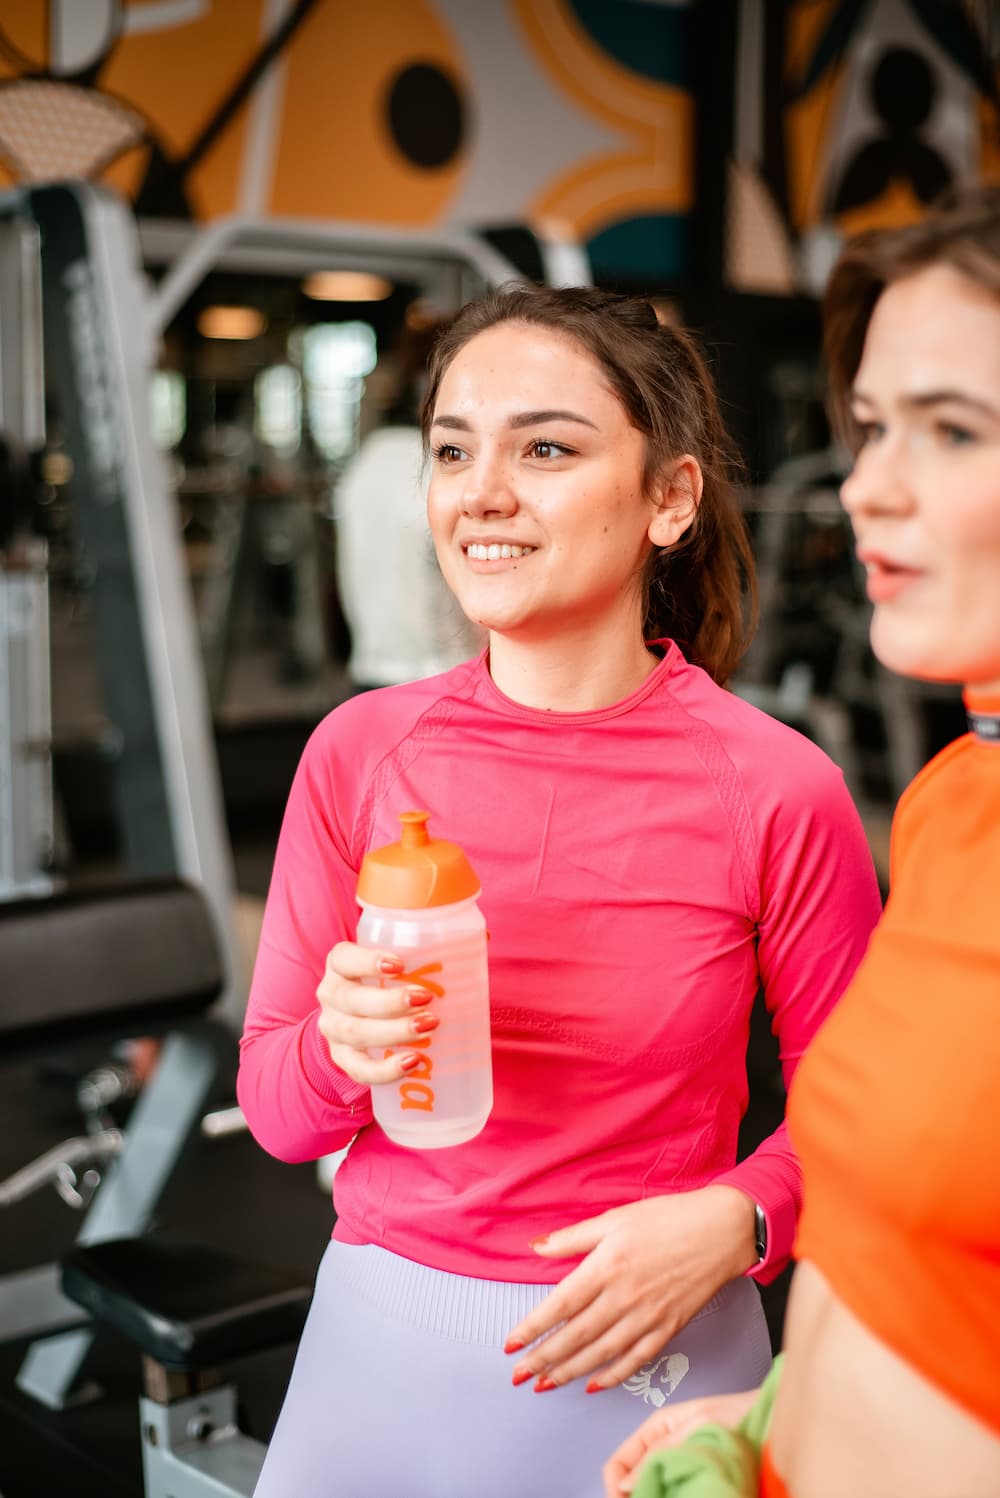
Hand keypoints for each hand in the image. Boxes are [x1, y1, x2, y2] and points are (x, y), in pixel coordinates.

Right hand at [316, 942, 437, 1086]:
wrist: (365, 1012)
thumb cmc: (391, 977)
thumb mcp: (399, 956)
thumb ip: (428, 946)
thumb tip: (484, 937)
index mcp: (340, 964)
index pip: (344, 959)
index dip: (367, 962)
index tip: (400, 965)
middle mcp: (331, 995)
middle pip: (351, 999)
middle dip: (390, 1002)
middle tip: (426, 998)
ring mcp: (334, 1029)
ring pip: (356, 1033)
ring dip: (394, 1032)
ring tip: (429, 1026)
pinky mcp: (343, 1058)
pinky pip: (359, 1069)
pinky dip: (385, 1070)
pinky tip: (412, 1061)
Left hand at [505, 1187, 756, 1391]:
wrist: (721, 1230)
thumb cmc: (666, 1218)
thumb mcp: (615, 1217)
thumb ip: (573, 1237)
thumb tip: (534, 1246)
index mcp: (607, 1266)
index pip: (560, 1305)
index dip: (533, 1328)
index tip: (510, 1344)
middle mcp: (624, 1297)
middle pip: (576, 1336)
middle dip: (543, 1358)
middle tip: (518, 1376)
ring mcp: (648, 1317)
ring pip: (602, 1353)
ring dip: (570, 1372)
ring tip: (544, 1384)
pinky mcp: (669, 1328)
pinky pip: (636, 1359)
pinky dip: (613, 1376)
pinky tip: (593, 1384)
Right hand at [602, 1388, 759, 1495]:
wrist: (773, 1418)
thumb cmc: (739, 1413)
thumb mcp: (697, 1426)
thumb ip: (661, 1451)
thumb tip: (624, 1482)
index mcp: (656, 1429)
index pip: (619, 1462)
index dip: (614, 1487)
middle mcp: (663, 1448)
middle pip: (632, 1481)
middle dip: (635, 1496)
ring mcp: (679, 1465)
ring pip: (652, 1489)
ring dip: (653, 1497)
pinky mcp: (695, 1479)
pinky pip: (673, 1493)